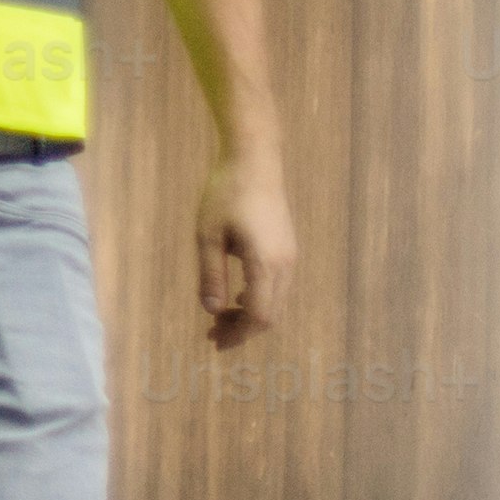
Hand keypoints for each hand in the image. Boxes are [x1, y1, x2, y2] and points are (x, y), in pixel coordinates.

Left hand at [196, 147, 299, 349]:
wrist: (254, 158)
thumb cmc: (226, 193)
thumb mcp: (208, 236)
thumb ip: (210, 275)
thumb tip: (211, 311)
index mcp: (266, 263)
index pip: (258, 316)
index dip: (238, 335)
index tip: (214, 340)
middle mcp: (285, 264)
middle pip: (270, 315)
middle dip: (242, 329)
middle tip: (212, 334)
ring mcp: (290, 256)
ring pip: (276, 302)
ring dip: (250, 314)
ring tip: (220, 316)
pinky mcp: (288, 247)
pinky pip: (278, 286)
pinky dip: (259, 298)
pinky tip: (237, 295)